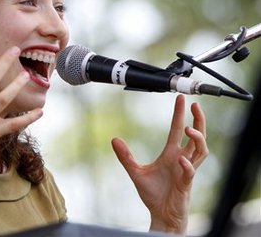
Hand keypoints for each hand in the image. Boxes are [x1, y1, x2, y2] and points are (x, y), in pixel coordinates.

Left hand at [111, 94, 207, 233]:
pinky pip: (190, 173)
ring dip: (197, 139)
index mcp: (171, 154)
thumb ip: (126, 156)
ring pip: (200, 152)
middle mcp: (181, 160)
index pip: (178, 130)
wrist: (160, 214)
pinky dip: (186, 165)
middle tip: (196, 106)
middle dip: (199, 120)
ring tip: (189, 128)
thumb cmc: (153, 194)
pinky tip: (180, 160)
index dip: (180, 114)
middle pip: (197, 136)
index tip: (182, 99)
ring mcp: (186, 172)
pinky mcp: (185, 185)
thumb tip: (114, 140)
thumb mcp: (136, 172)